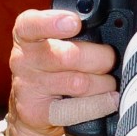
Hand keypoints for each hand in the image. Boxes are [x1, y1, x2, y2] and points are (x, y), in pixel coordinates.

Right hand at [7, 9, 118, 135]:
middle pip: (68, 56)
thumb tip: (113, 30)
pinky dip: (100, 104)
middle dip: (100, 58)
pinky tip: (109, 100)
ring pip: (79, 84)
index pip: (31, 24)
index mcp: (27, 35)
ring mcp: (29, 87)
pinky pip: (78, 109)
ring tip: (107, 82)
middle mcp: (23, 59)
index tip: (74, 23)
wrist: (34, 108)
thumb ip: (78, 31)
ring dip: (103, 83)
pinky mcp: (38, 113)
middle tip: (109, 60)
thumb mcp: (58, 42)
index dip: (53, 23)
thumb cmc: (54, 68)